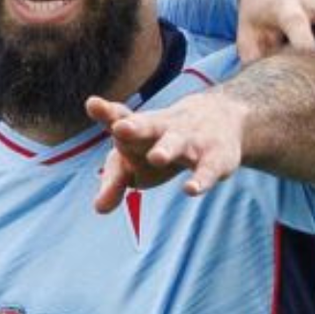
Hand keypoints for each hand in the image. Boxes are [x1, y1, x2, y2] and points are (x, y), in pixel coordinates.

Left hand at [87, 92, 247, 212]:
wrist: (220, 118)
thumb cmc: (159, 143)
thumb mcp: (134, 160)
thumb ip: (113, 182)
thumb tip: (99, 209)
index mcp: (138, 127)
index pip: (120, 118)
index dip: (106, 113)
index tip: (93, 104)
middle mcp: (162, 129)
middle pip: (146, 125)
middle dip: (132, 128)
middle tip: (119, 128)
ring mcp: (189, 141)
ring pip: (176, 144)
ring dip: (166, 150)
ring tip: (156, 157)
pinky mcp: (215, 158)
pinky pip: (207, 170)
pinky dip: (200, 180)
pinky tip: (190, 190)